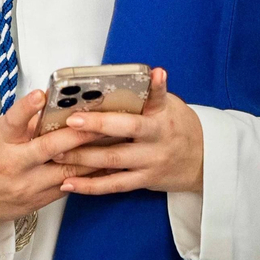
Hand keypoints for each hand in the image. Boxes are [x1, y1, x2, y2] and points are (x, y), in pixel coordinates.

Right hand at [0, 90, 99, 226]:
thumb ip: (24, 122)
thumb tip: (54, 106)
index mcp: (0, 142)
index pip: (12, 121)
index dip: (27, 107)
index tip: (41, 94)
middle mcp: (14, 164)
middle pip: (49, 148)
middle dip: (80, 134)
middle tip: (102, 120)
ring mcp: (27, 186)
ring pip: (67, 170)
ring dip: (93, 156)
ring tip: (115, 141)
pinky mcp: (38, 201)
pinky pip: (69, 186)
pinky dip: (88, 175)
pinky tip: (106, 165)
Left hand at [54, 68, 204, 194]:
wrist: (202, 161)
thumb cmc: (178, 128)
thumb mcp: (170, 106)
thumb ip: (149, 96)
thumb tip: (133, 75)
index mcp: (163, 115)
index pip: (157, 97)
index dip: (154, 86)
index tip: (152, 73)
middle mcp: (157, 138)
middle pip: (126, 131)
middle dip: (96, 126)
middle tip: (70, 122)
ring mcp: (150, 161)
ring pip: (113, 160)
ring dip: (83, 157)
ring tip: (57, 152)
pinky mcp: (143, 180)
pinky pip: (113, 185)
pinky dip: (90, 186)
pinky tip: (69, 183)